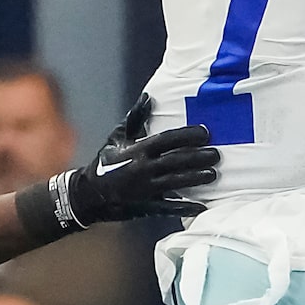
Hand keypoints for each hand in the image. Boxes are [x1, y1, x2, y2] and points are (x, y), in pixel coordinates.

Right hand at [66, 94, 218, 225]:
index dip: (188, 135)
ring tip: (213, 174)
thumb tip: (148, 97)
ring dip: (196, 178)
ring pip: (176, 181)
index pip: (168, 139)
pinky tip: (202, 205)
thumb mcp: (117, 138)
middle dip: (198, 157)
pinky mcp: (146, 206)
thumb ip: (135, 118)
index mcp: (138, 149)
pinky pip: (169, 206)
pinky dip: (186, 207)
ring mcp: (146, 188)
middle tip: (216, 155)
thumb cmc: (104, 163)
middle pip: (177, 160)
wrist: (88, 194)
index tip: (205, 133)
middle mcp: (143, 168)